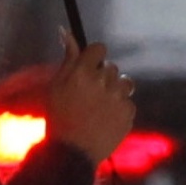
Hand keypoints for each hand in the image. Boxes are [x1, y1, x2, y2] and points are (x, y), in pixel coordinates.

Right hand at [48, 37, 136, 160]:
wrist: (71, 153)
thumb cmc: (59, 117)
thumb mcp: (56, 86)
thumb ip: (67, 58)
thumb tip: (65, 31)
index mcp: (82, 72)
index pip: (99, 49)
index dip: (94, 57)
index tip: (89, 67)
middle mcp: (102, 81)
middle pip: (111, 67)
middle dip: (103, 76)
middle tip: (89, 94)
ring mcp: (118, 98)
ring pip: (125, 82)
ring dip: (116, 90)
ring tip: (101, 106)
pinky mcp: (128, 114)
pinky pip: (129, 103)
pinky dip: (120, 109)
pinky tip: (106, 119)